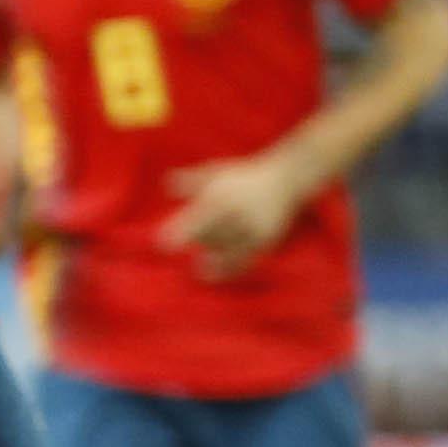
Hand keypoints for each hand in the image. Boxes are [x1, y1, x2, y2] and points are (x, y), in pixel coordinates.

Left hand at [159, 152, 308, 278]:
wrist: (286, 180)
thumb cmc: (244, 176)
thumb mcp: (217, 172)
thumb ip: (192, 180)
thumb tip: (167, 183)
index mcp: (223, 195)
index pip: (200, 217)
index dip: (181, 231)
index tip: (161, 245)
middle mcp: (238, 213)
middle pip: (209, 238)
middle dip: (198, 240)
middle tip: (188, 240)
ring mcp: (252, 228)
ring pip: (224, 251)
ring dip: (210, 256)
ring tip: (200, 263)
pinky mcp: (264, 241)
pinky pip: (243, 261)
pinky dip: (226, 270)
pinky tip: (212, 275)